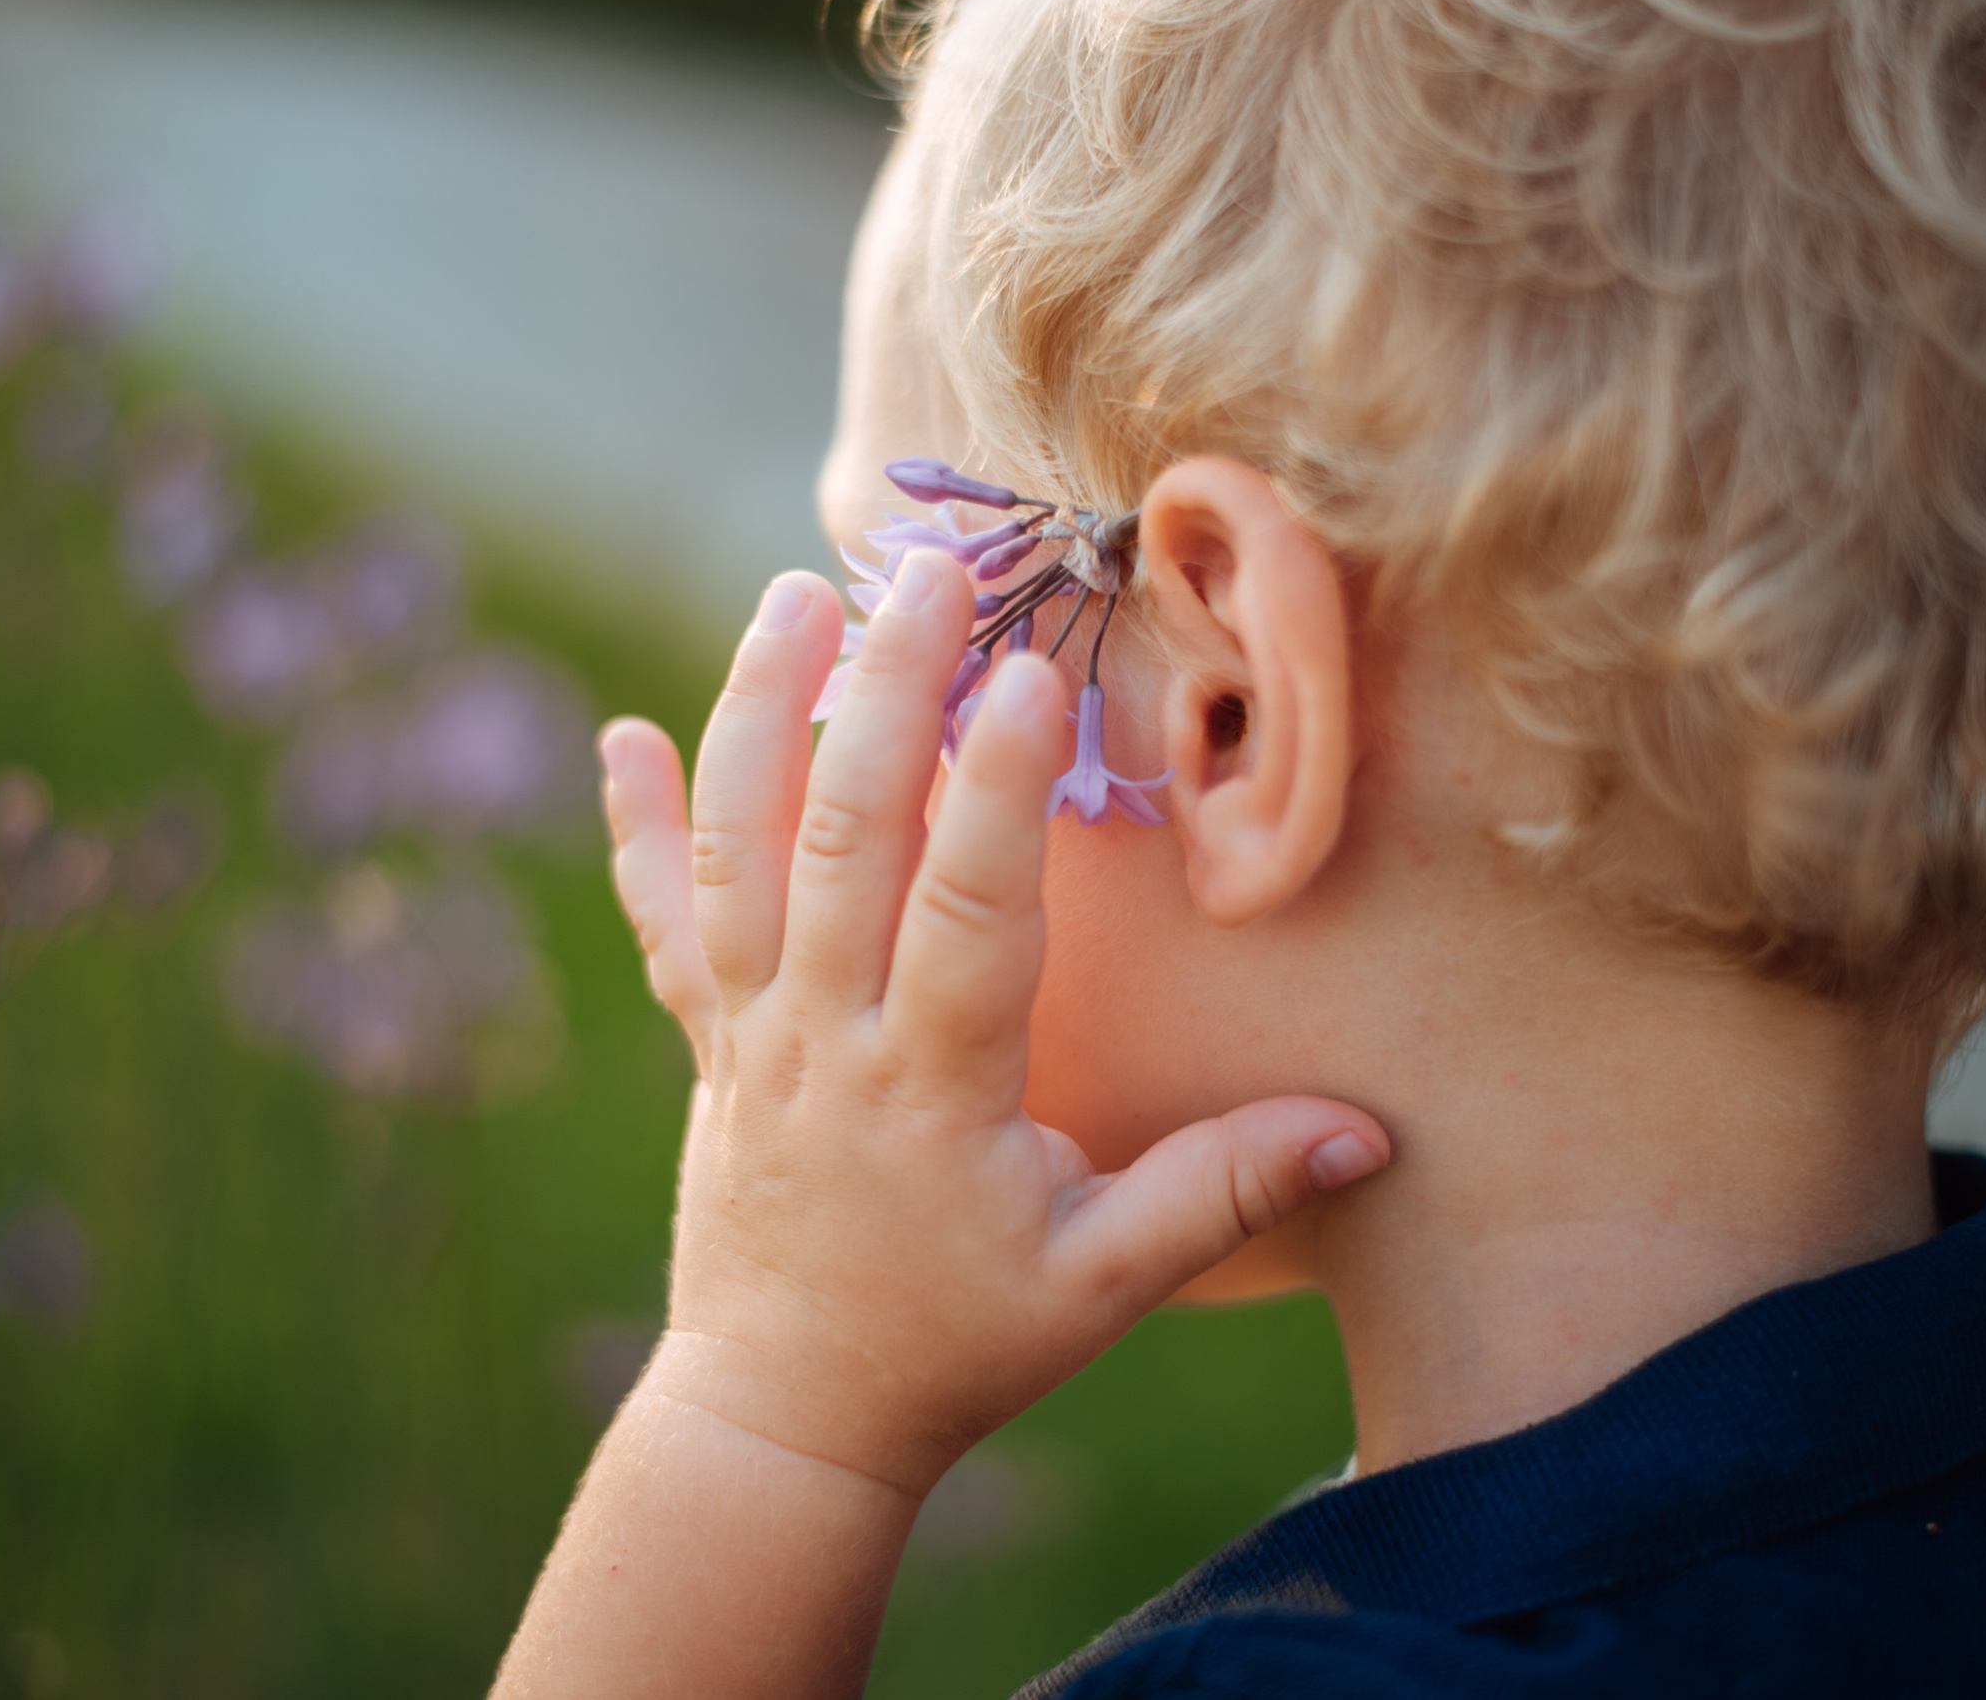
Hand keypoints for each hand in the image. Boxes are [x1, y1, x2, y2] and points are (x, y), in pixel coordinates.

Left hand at [596, 554, 1389, 1494]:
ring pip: (735, 855)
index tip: (1033, 676)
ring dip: (755, 718)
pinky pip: (660, 922)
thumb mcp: (1100, 1285)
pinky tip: (620, 734)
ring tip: (793, 594)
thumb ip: (1221, 1193)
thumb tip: (1365, 1132)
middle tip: (923, 572)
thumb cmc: (956, 1344)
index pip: (966, 916)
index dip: (1001, 794)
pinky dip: (636, 826)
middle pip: (838, 845)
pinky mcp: (707, 1043)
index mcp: (931, 1092)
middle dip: (879, 695)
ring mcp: (749, 1035)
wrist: (787, 1413)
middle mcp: (824, 1041)